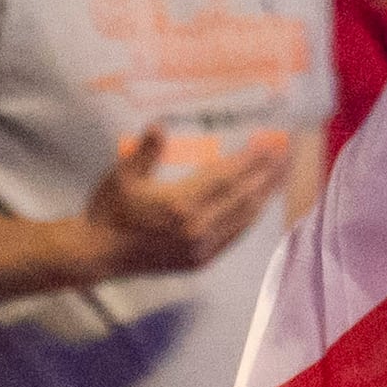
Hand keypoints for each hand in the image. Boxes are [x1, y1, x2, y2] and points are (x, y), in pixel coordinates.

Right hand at [82, 128, 291, 280]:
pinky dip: (250, 218)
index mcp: (180, 205)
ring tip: (281, 175)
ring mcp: (201, 248)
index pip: (228, 177)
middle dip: (269, 174)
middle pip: (244, 197)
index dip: (253, 160)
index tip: (271, 143)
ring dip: (265, 195)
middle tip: (289, 153)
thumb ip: (145, 151)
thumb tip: (159, 125)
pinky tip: (259, 204)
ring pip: (244, 219)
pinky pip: (234, 237)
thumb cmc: (109, 211)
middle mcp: (197, 229)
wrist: (98, 255)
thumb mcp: (122, 175)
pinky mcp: (200, 261)